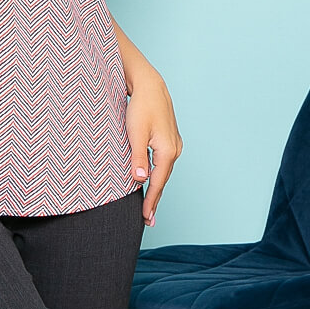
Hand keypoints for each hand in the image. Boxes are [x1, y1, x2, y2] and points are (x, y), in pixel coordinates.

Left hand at [125, 69, 181, 225]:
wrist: (151, 87)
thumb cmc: (141, 107)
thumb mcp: (135, 134)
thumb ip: (137, 159)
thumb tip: (140, 180)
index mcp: (167, 151)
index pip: (157, 183)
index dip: (150, 202)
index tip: (145, 218)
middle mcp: (175, 150)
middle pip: (163, 181)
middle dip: (155, 201)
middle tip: (148, 221)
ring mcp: (174, 145)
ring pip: (164, 173)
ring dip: (156, 190)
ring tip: (149, 208)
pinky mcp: (170, 141)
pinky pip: (163, 164)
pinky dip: (158, 176)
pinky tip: (152, 183)